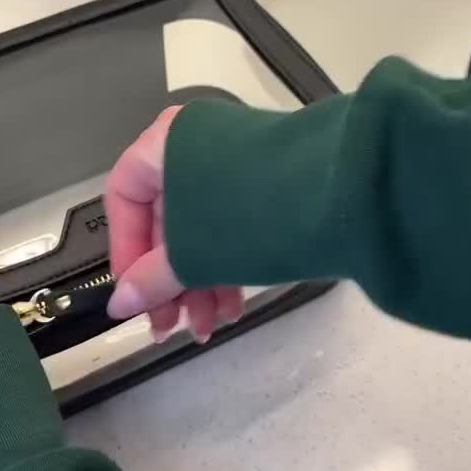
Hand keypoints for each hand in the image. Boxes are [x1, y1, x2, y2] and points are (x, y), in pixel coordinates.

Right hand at [106, 107, 244, 343]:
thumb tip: (119, 304)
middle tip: (170, 327)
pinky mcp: (264, 183)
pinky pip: (228, 226)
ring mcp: (231, 163)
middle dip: (168, 282)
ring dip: (198, 284)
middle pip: (162, 220)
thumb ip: (152, 279)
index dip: (124, 253)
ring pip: (198, 229)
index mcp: (165, 142)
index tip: (135, 296)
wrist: (350, 191)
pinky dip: (225, 267)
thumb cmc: (257, 209)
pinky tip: (232, 307)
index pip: (123, 197)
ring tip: (208, 327)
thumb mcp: (194, 253)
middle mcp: (193, 145)